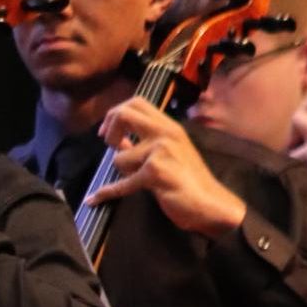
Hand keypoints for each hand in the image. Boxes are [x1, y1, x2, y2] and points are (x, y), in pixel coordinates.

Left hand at [91, 98, 246, 237]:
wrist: (210, 204)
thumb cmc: (189, 182)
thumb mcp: (170, 153)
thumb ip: (146, 143)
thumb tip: (117, 140)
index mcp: (169, 126)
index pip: (137, 102)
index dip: (116, 113)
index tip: (107, 132)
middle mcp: (166, 133)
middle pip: (125, 114)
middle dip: (109, 129)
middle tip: (108, 145)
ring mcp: (161, 151)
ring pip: (120, 157)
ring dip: (121, 172)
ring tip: (136, 182)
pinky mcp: (155, 172)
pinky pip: (122, 183)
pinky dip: (107, 193)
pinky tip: (95, 198)